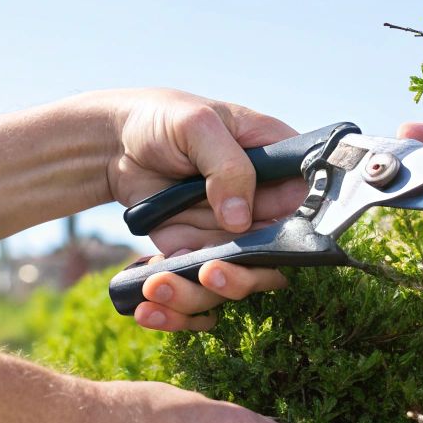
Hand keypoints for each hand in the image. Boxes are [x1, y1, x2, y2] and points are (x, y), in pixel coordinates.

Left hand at [132, 121, 422, 331]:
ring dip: (198, 295)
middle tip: (209, 274)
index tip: (266, 246)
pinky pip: (196, 289)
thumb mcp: (198, 125)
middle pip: (274, 260)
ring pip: (233, 282)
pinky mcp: (196, 253)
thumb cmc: (165, 118)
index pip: (307, 206)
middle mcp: (261, 206)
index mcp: (277, 166)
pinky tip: (148, 304)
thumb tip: (242, 219)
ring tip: (158, 288)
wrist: (115, 141)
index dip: (297, 233)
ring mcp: (229, 234)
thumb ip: (228, 165)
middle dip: (244, 278)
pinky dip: (174, 304)